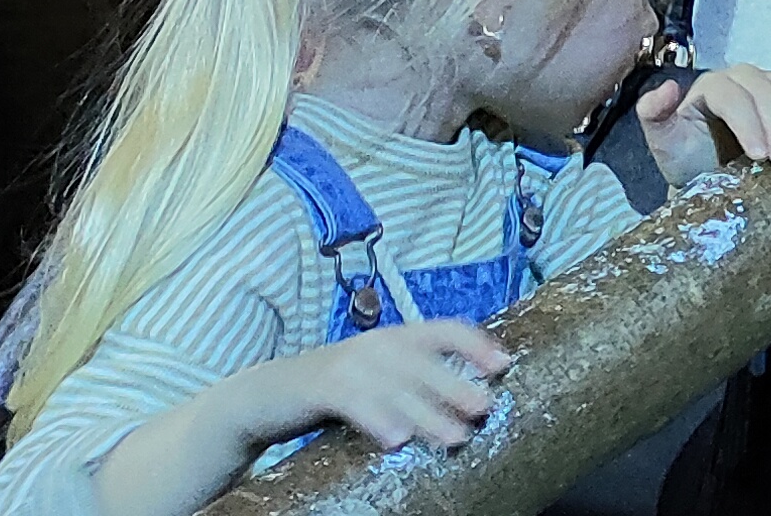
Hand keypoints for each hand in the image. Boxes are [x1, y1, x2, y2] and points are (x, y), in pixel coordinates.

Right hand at [273, 321, 512, 452]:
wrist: (266, 394)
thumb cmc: (335, 390)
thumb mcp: (380, 377)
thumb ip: (415, 383)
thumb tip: (469, 404)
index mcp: (397, 337)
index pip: (445, 329)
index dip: (476, 344)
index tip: (504, 364)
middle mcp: (377, 344)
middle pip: (424, 363)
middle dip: (456, 385)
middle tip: (484, 408)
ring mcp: (349, 363)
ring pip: (396, 388)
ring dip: (427, 413)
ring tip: (454, 438)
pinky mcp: (322, 387)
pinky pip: (356, 403)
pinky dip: (378, 420)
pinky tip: (396, 441)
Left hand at [639, 61, 770, 183]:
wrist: (713, 178)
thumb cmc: (689, 160)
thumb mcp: (664, 142)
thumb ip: (654, 114)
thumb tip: (668, 88)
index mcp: (713, 87)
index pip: (733, 95)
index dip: (749, 122)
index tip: (760, 155)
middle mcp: (744, 79)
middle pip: (767, 90)